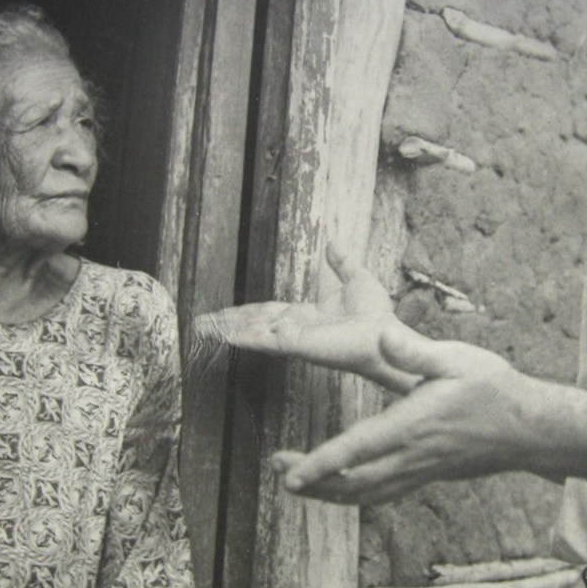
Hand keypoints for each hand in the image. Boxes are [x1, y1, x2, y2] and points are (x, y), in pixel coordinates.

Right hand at [194, 245, 417, 391]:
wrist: (388, 334)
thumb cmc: (377, 317)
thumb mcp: (356, 280)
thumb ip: (342, 264)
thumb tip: (333, 243)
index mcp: (305, 316)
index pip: (266, 313)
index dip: (243, 313)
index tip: (222, 314)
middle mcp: (294, 328)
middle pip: (252, 324)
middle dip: (225, 324)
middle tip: (198, 325)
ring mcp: (294, 338)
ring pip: (253, 332)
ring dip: (227, 331)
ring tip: (200, 330)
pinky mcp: (299, 344)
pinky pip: (267, 339)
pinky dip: (245, 338)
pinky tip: (226, 337)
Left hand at [272, 323, 533, 503]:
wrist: (529, 428)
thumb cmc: (493, 389)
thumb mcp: (458, 358)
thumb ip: (416, 351)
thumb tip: (383, 333)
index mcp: (413, 425)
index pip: (359, 449)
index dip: (321, 464)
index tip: (290, 473)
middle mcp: (413, 455)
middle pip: (353, 483)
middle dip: (313, 482)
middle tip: (279, 472)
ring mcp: (419, 470)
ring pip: (366, 495)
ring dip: (329, 493)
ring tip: (297, 483)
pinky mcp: (426, 475)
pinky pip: (382, 494)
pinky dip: (354, 495)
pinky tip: (339, 488)